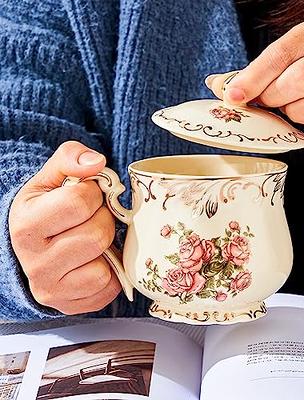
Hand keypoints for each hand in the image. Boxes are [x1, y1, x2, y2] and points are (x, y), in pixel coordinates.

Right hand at [9, 141, 120, 314]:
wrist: (34, 247)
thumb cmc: (47, 208)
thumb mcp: (51, 177)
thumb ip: (71, 158)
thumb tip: (97, 162)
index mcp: (26, 225)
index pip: (79, 202)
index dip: (93, 194)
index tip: (87, 196)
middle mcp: (34, 262)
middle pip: (97, 234)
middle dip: (103, 220)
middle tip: (91, 219)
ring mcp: (51, 288)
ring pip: (104, 265)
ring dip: (106, 247)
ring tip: (91, 238)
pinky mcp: (71, 304)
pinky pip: (109, 287)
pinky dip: (109, 271)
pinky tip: (94, 260)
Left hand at [206, 21, 303, 138]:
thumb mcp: (285, 68)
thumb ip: (253, 77)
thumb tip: (215, 84)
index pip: (278, 55)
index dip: (254, 78)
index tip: (234, 97)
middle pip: (296, 82)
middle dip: (277, 101)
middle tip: (277, 105)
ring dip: (301, 116)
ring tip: (302, 111)